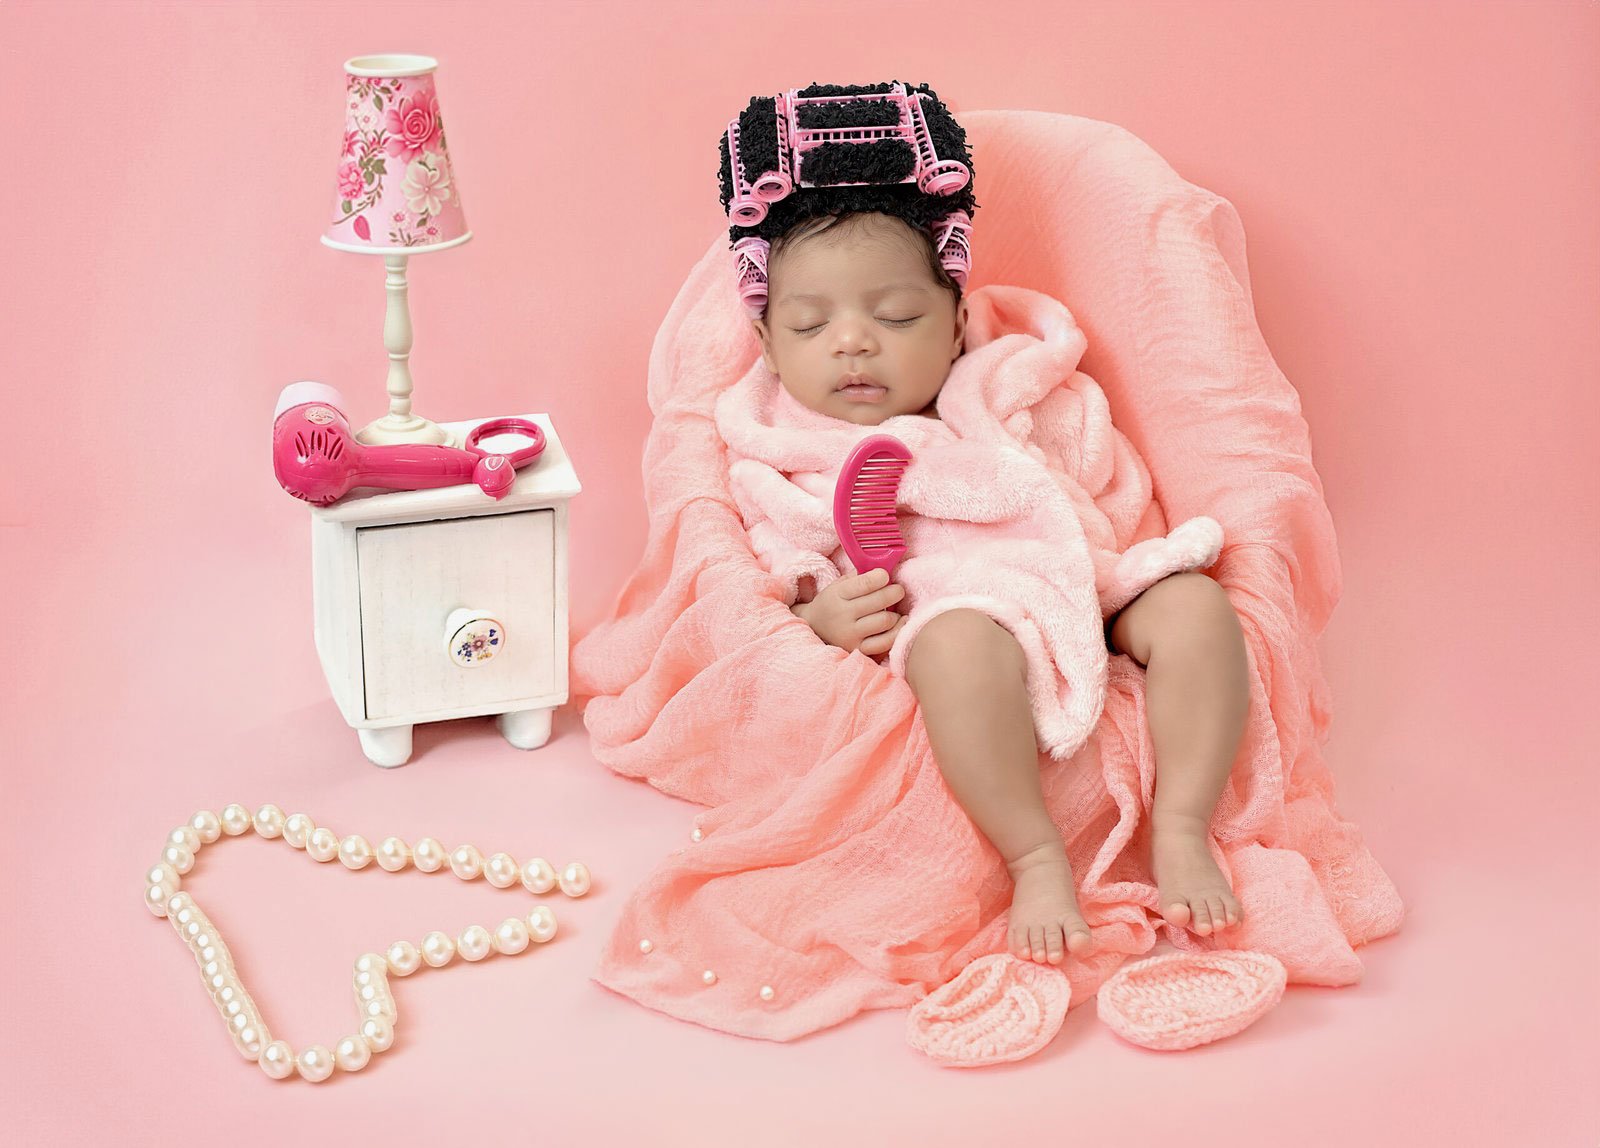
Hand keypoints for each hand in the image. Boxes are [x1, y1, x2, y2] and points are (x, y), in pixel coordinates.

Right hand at [792, 567, 906, 656]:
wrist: (814, 628)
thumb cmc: (833, 602)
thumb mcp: (839, 585)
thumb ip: (860, 576)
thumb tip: (886, 567)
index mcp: (837, 595)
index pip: (865, 583)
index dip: (882, 576)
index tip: (885, 576)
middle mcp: (842, 615)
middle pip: (880, 601)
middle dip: (895, 592)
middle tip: (898, 590)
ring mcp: (850, 635)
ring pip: (885, 621)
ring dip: (895, 614)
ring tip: (893, 610)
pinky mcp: (858, 650)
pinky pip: (886, 642)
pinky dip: (897, 632)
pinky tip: (898, 624)